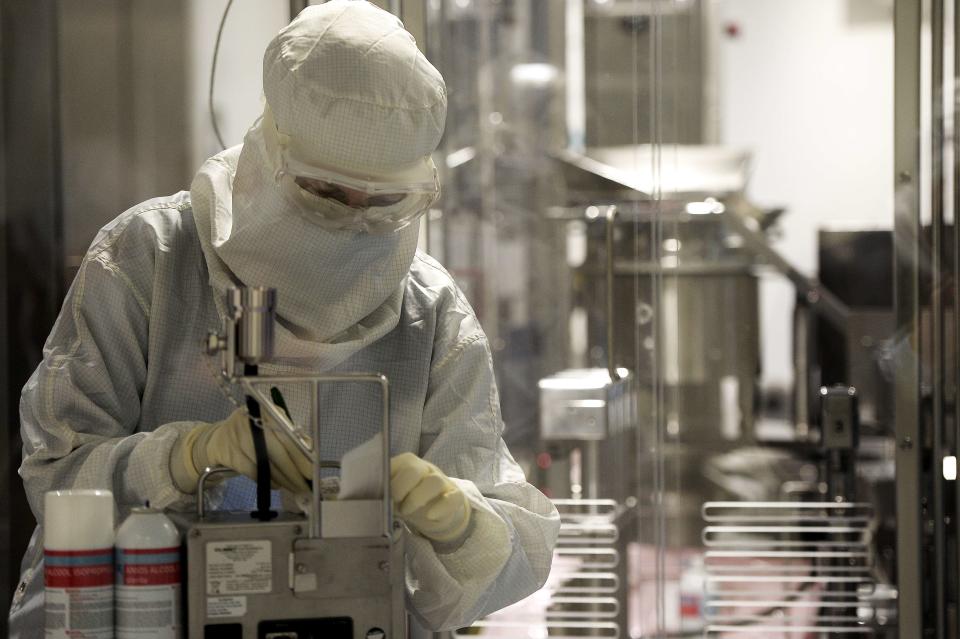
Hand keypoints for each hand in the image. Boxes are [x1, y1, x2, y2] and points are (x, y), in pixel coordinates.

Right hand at [171, 407, 311, 492]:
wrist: (220, 438)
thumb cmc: (254, 433)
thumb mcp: (273, 429)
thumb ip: (291, 439)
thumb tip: (311, 455)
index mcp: (269, 412)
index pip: (288, 437)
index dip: (300, 457)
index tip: (310, 472)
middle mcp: (252, 422)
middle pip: (277, 452)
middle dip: (293, 473)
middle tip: (304, 487)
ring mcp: (238, 437)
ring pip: (265, 464)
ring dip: (281, 479)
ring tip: (293, 487)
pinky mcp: (229, 453)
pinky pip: (251, 472)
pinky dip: (265, 481)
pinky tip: (275, 485)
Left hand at [390, 453, 470, 542]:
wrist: (433, 511)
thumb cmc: (407, 500)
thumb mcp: (392, 494)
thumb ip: (382, 492)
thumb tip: (371, 500)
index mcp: (406, 463)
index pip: (394, 464)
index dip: (386, 480)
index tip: (381, 496)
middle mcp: (424, 468)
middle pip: (414, 469)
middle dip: (400, 488)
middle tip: (394, 504)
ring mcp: (442, 481)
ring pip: (434, 481)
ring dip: (417, 498)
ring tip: (407, 512)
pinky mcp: (454, 496)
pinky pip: (453, 497)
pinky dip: (442, 507)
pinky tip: (430, 516)